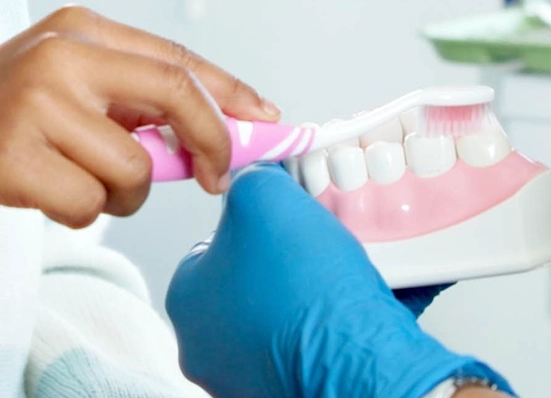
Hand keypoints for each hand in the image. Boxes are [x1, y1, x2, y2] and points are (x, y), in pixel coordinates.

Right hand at [0, 5, 279, 233]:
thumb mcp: (62, 89)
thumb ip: (129, 102)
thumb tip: (212, 135)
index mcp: (79, 28)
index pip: (176, 58)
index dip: (229, 92)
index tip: (265, 121)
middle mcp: (60, 52)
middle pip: (173, 95)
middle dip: (209, 142)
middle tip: (214, 178)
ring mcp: (34, 99)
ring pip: (132, 168)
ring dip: (117, 195)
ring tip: (73, 182)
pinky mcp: (10, 151)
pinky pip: (87, 204)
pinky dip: (77, 214)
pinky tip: (40, 194)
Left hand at [165, 164, 512, 397]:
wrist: (360, 357)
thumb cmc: (304, 287)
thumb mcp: (263, 195)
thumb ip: (250, 178)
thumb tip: (254, 174)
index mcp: (187, 302)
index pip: (211, 243)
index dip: (251, 217)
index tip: (280, 208)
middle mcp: (210, 347)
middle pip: (249, 277)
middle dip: (285, 253)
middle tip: (313, 234)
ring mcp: (252, 375)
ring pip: (286, 308)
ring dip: (314, 284)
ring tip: (341, 263)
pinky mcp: (297, 386)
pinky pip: (319, 335)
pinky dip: (340, 314)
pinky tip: (362, 291)